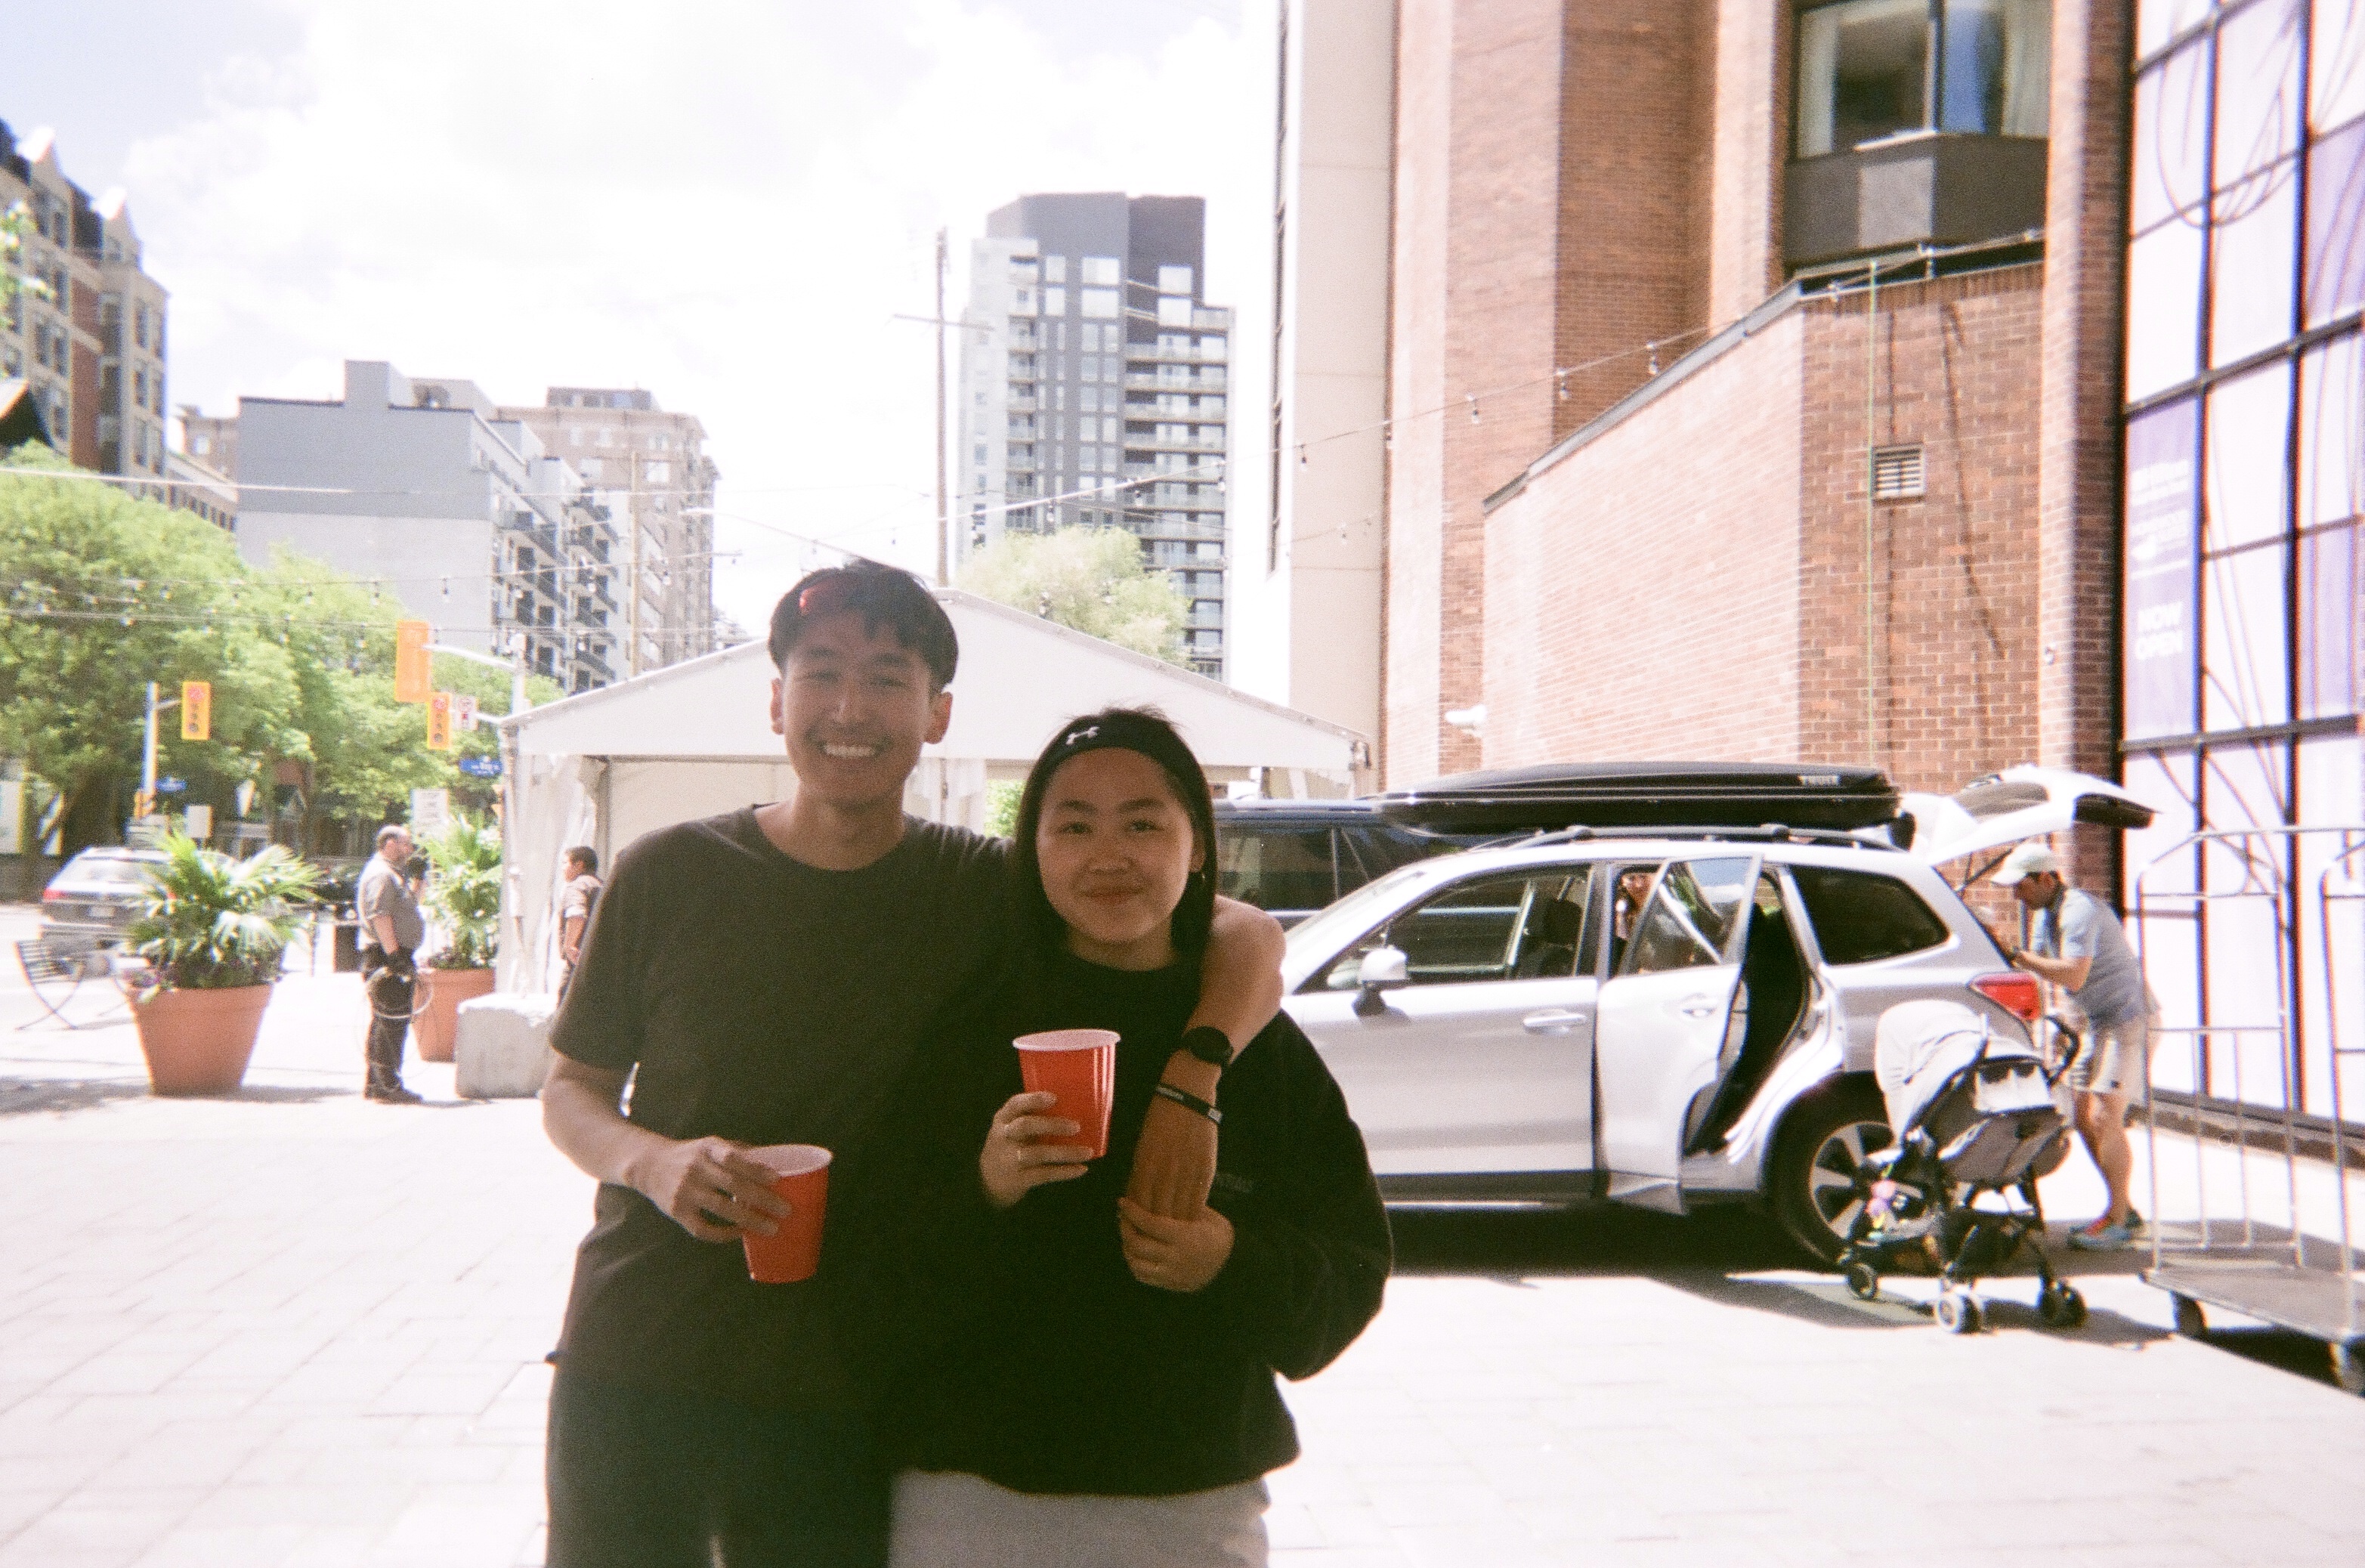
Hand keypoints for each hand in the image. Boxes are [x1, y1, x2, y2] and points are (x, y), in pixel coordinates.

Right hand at [629, 1135, 791, 1242]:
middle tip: (785, 1210)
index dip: (755, 1168)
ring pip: (721, 1208)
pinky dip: (723, 1234)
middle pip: (732, 1185)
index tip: (777, 1179)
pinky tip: (739, 1233)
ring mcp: (685, 1191)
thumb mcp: (711, 1145)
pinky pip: (703, 1228)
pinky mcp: (677, 1212)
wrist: (650, 1165)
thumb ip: (738, 1152)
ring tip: (771, 1228)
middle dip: (762, 1199)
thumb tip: (775, 1162)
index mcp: (708, 1149)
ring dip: (749, 1220)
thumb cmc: (692, 1155)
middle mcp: (695, 1168)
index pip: (734, 1157)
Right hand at [979, 1091, 1091, 1209]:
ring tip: (1087, 1152)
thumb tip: (1076, 1108)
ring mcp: (1009, 1159)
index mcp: (1004, 1119)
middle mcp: (1004, 1136)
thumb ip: (1033, 1117)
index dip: (1034, 1100)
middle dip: (1052, 1125)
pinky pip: (1043, 1174)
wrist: (988, 1180)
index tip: (1054, 1098)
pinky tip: (1081, 1169)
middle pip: (1025, 1126)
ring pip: (1038, 1153)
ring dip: (1065, 1153)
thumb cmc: (1011, 1144)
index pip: (1015, 1104)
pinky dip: (1064, 1172)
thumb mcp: (1013, 1127)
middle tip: (1077, 1126)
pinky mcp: (1018, 1179)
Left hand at [1117, 1196, 1233, 1291]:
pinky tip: (1136, 1252)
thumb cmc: (1219, 1236)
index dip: (1132, 1212)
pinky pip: (1142, 1276)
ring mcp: (1170, 1273)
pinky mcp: (1169, 1284)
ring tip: (1128, 1235)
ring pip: (1136, 1263)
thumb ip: (1184, 1207)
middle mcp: (1174, 1257)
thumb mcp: (1207, 1216)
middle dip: (1125, 1229)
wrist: (1233, 1267)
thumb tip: (1160, 1192)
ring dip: (1127, 1248)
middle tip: (1123, 1217)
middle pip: (1137, 1244)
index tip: (1123, 1202)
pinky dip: (1134, 1263)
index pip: (1149, 1223)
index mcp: (1184, 1236)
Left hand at [1124, 1056, 1219, 1218]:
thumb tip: (1137, 1199)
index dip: (1139, 1222)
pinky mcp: (1206, 1170)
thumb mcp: (1143, 1146)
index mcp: (1145, 1166)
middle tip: (1156, 1239)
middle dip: (1155, 1229)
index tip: (1139, 1230)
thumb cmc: (1159, 1119)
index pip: (1140, 1206)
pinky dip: (1192, 1213)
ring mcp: (1187, 1172)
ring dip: (1175, 1225)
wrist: (1186, 1097)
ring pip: (1179, 1212)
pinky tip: (1189, 1220)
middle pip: (1159, 1214)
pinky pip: (1198, 1201)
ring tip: (1173, 1234)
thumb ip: (1141, 1173)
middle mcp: (1165, 1173)